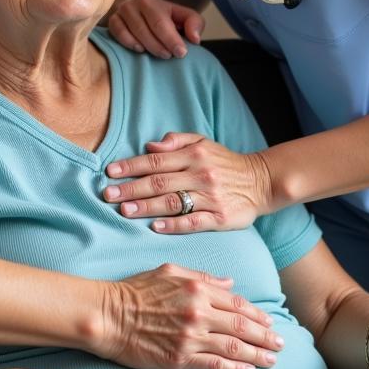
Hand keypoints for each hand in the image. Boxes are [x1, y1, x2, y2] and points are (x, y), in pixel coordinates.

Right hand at [100, 264, 284, 368]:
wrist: (110, 315)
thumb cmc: (137, 290)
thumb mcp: (169, 271)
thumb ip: (202, 276)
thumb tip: (229, 282)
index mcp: (196, 288)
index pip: (235, 302)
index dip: (256, 314)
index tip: (269, 322)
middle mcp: (198, 312)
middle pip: (241, 326)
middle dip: (264, 336)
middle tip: (280, 344)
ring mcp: (191, 337)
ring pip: (233, 347)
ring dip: (257, 354)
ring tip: (272, 360)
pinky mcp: (181, 358)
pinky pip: (215, 366)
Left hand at [104, 132, 273, 231]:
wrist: (260, 181)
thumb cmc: (224, 162)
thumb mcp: (203, 142)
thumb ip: (176, 141)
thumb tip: (150, 146)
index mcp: (193, 155)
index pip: (156, 160)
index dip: (131, 166)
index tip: (110, 172)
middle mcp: (200, 174)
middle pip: (159, 182)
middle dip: (131, 188)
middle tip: (108, 195)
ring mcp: (210, 197)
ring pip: (173, 202)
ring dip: (146, 207)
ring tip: (124, 210)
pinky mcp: (220, 218)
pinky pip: (193, 222)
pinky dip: (173, 225)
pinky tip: (155, 227)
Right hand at [107, 0, 203, 58]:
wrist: (143, 15)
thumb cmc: (166, 19)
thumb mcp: (184, 17)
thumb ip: (195, 24)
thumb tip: (194, 38)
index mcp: (151, 1)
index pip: (161, 22)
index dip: (171, 39)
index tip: (181, 53)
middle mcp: (133, 3)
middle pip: (145, 28)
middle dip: (159, 45)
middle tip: (169, 56)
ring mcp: (120, 12)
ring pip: (132, 32)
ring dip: (146, 46)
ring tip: (159, 55)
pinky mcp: (112, 21)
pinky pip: (117, 33)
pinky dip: (128, 43)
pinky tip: (139, 50)